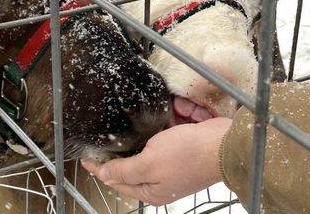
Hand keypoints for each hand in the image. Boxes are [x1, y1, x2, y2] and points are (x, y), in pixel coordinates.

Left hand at [81, 117, 231, 205]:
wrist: (223, 143)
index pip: (117, 179)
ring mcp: (173, 165)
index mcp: (150, 190)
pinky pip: (166, 137)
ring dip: (147, 134)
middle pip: (133, 164)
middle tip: (109, 137)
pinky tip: (161, 119)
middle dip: (125, 149)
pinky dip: (164, 127)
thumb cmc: (188, 155)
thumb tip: (104, 176)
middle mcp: (161, 180)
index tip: (86, 156)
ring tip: (137, 127)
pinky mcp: (183, 149)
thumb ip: (125, 170)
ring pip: (150, 147)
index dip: (100, 167)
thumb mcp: (149, 163)